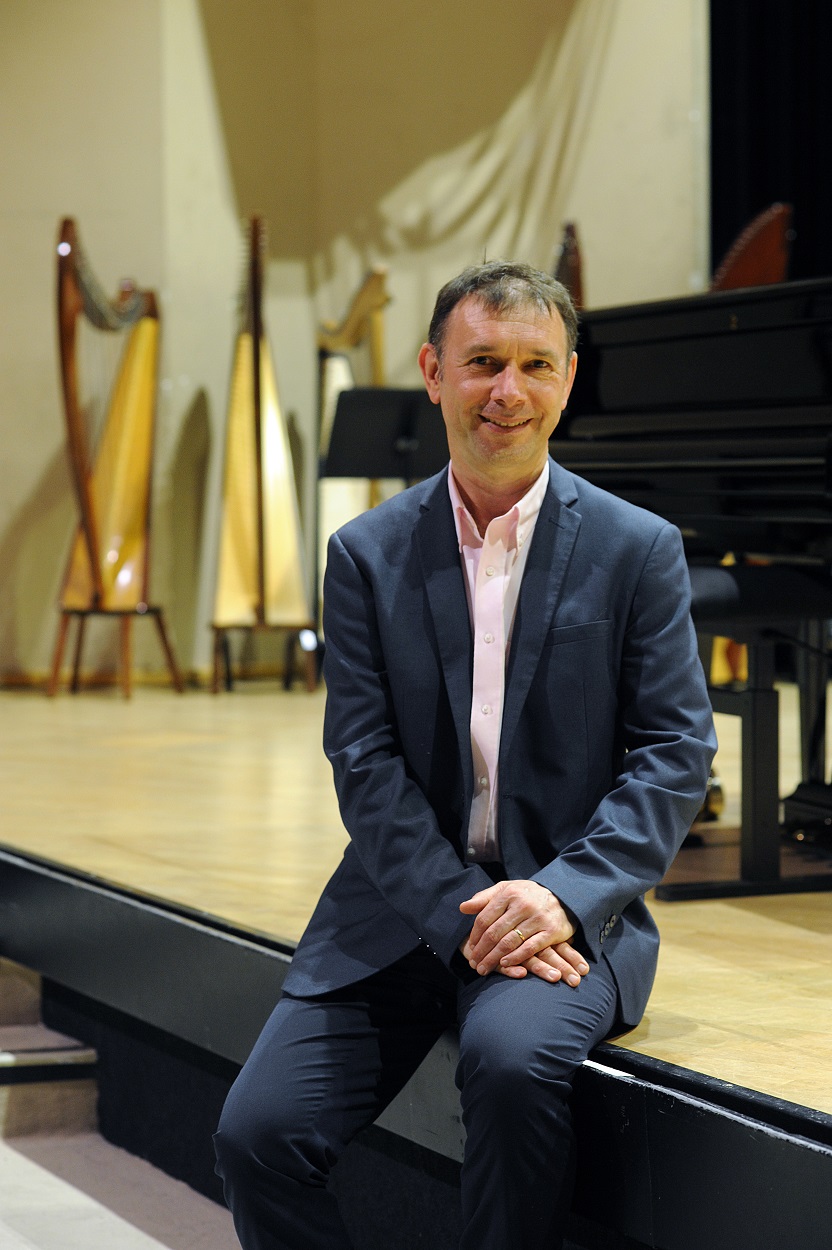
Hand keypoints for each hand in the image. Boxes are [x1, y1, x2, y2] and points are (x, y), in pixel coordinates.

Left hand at [459, 880, 588, 984]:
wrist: (563, 895)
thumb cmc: (528, 894)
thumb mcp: (507, 889)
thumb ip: (484, 898)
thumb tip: (462, 908)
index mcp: (509, 893)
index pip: (485, 918)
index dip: (475, 936)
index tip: (470, 948)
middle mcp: (523, 904)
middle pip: (495, 933)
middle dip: (482, 951)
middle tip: (474, 965)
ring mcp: (538, 918)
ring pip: (510, 942)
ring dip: (494, 958)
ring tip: (485, 968)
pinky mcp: (551, 931)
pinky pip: (530, 948)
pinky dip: (516, 958)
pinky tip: (505, 964)